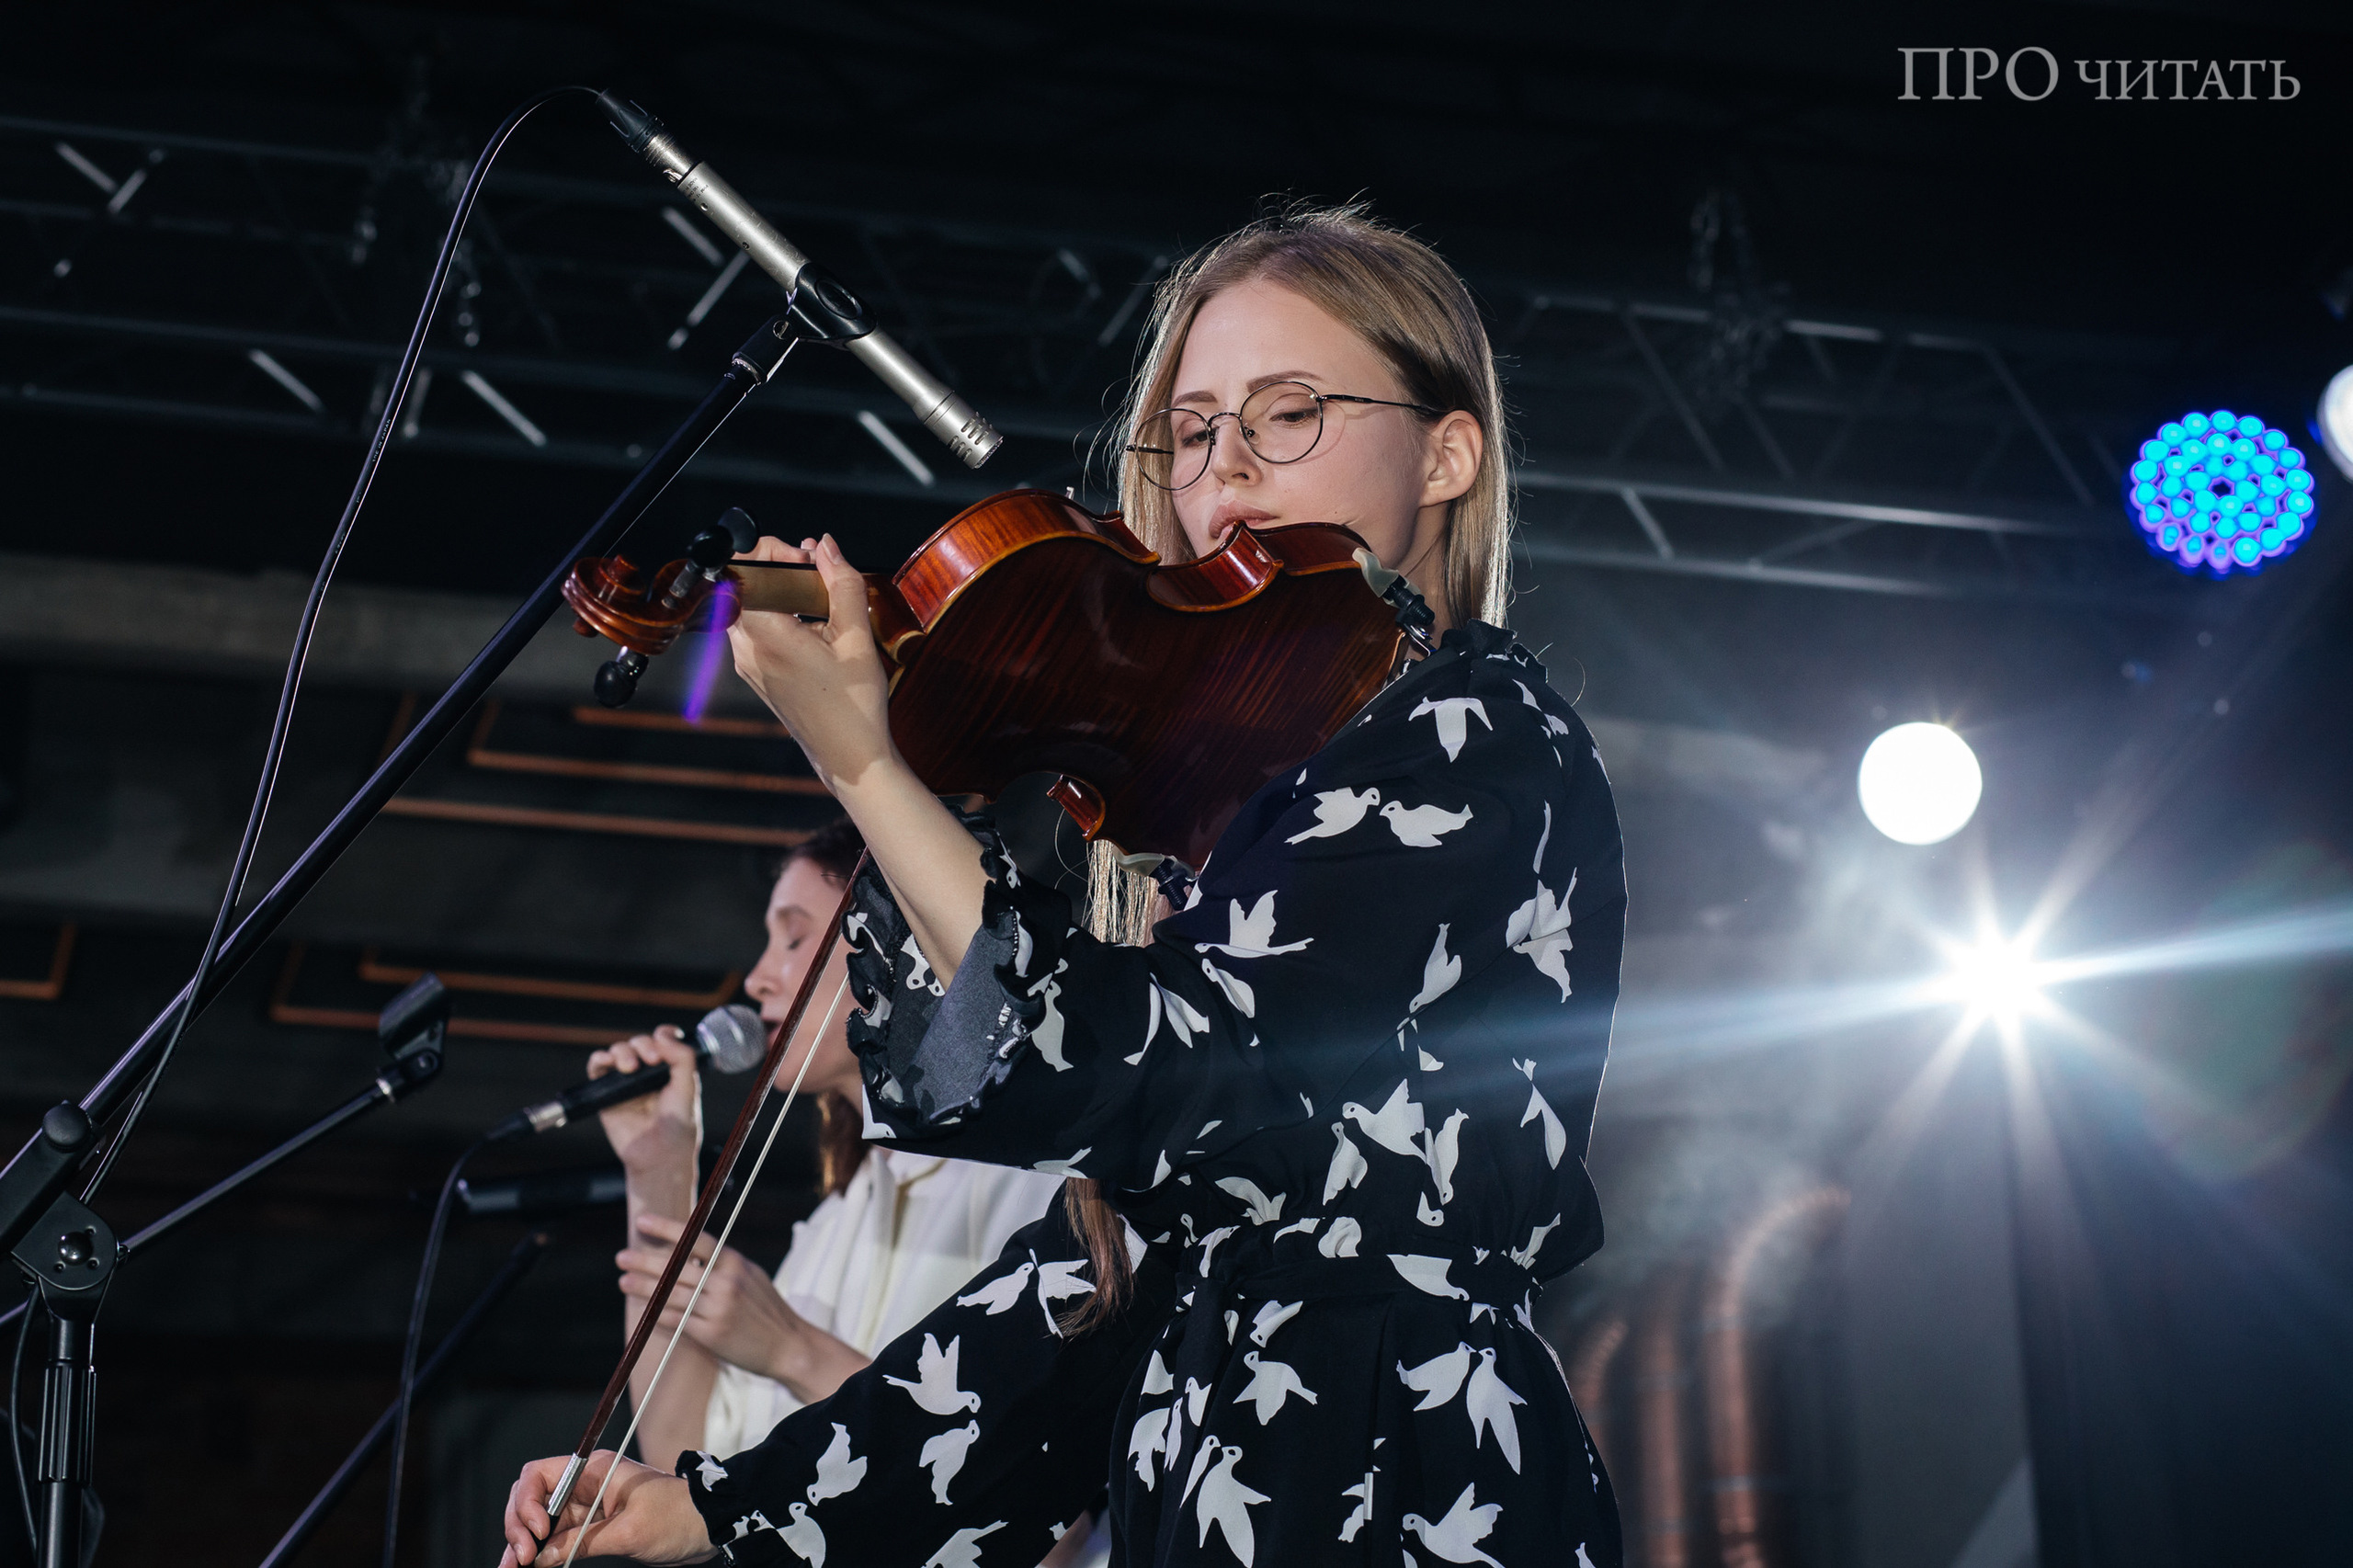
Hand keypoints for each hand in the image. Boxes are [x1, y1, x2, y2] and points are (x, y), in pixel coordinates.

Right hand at [499, 1449, 713, 1566]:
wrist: (707, 1528)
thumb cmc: (677, 1518)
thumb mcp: (630, 1532)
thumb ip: (582, 1543)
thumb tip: (541, 1557)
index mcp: (593, 1470)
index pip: (539, 1475)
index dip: (527, 1503)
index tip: (537, 1532)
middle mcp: (583, 1485)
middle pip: (531, 1499)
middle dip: (519, 1526)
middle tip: (520, 1558)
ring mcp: (584, 1507)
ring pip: (538, 1523)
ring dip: (521, 1544)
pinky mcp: (589, 1528)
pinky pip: (555, 1539)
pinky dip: (539, 1553)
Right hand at [591, 1028, 701, 1179]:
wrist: (659, 1154)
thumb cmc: (677, 1125)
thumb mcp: (688, 1088)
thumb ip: (683, 1058)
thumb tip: (663, 1035)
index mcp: (669, 1069)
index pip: (664, 1040)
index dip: (663, 1034)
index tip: (665, 1039)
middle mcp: (647, 1073)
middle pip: (639, 1043)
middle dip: (643, 1044)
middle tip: (651, 1060)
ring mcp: (626, 1082)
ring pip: (618, 1051)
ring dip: (622, 1051)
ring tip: (630, 1066)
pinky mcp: (607, 1093)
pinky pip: (598, 1068)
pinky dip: (599, 1059)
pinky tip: (607, 1062)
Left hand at [619, 1215, 870, 1402]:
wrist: (788, 1345)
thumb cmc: (766, 1309)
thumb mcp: (750, 1275)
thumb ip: (721, 1264)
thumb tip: (687, 1249)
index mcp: (735, 1262)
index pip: (695, 1239)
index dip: (667, 1229)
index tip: (643, 1221)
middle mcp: (726, 1283)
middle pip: (677, 1268)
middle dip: (645, 1261)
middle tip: (622, 1256)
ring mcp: (718, 1309)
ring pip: (671, 1294)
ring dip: (643, 1289)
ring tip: (624, 1281)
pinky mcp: (711, 1334)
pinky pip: (676, 1321)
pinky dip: (657, 1315)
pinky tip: (644, 1312)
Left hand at [726, 534, 900, 793]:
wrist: (849, 758)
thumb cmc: (854, 707)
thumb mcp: (856, 637)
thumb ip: (842, 583)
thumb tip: (827, 546)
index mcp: (767, 636)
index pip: (743, 570)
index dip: (770, 551)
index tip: (804, 558)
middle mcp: (747, 649)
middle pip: (742, 586)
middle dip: (776, 568)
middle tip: (813, 572)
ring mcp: (748, 664)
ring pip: (748, 607)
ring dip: (779, 592)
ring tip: (817, 599)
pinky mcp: (756, 675)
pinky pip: (756, 630)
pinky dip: (778, 615)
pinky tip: (813, 625)